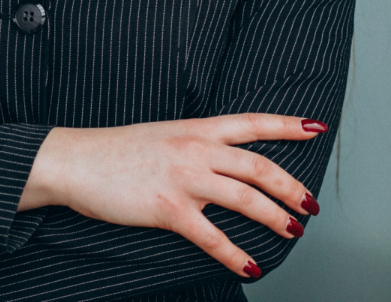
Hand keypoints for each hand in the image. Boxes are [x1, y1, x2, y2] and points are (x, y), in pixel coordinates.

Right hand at [21, 115, 326, 278]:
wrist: (74, 161)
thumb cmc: (112, 151)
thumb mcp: (160, 136)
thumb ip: (192, 145)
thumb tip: (220, 162)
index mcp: (194, 128)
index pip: (251, 123)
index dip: (287, 125)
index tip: (316, 127)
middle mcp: (194, 149)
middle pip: (258, 166)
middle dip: (290, 187)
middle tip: (310, 204)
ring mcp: (183, 178)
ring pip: (245, 198)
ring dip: (276, 218)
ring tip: (293, 231)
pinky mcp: (168, 208)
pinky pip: (212, 237)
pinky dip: (236, 255)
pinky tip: (250, 267)